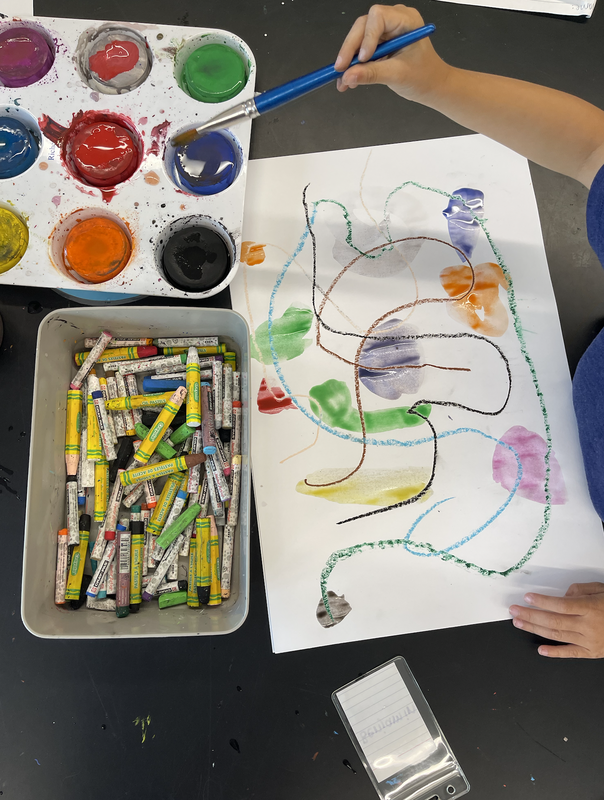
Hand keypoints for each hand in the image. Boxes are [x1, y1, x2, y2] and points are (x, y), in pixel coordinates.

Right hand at [334, 4, 448, 102]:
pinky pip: (360, 50)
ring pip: (358, 38)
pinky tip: (348, 79)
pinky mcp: (378, 43)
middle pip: (363, 26)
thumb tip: (348, 76)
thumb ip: (372, 74)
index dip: (367, 36)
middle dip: (351, 48)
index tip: (362, 58)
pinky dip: (353, 65)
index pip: (378, 17)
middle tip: (341, 69)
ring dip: (349, 59)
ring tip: (343, 79)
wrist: (431, 85)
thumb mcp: (398, 75)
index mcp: (406, 20)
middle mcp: (394, 21)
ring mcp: (385, 32)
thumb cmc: (424, 76)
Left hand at [509, 582, 603, 658]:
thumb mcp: (601, 590)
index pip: (561, 605)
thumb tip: (562, 596)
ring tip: (519, 623)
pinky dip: (554, 653)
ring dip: (535, 629)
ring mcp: (590, 641)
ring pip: (557, 635)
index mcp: (591, 608)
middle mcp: (589, 626)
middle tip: (514, 610)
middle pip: (554, 621)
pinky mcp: (592, 652)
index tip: (527, 597)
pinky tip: (540, 650)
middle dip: (531, 615)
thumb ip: (580, 590)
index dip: (542, 601)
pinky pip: (570, 654)